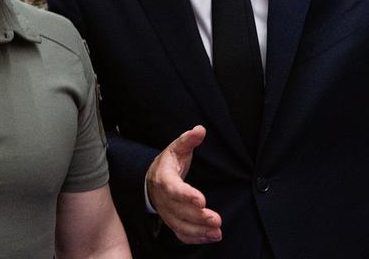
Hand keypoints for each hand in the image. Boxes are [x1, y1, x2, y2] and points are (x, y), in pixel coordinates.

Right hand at [146, 125, 221, 243]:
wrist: (151, 180)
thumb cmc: (168, 163)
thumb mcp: (176, 148)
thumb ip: (188, 140)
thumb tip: (200, 130)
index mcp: (164, 179)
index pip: (174, 189)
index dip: (186, 196)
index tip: (201, 200)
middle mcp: (163, 199)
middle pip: (179, 211)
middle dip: (198, 217)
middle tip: (216, 219)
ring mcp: (166, 212)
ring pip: (181, 226)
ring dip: (199, 231)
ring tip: (217, 231)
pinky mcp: (171, 222)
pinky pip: (181, 234)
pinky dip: (195, 238)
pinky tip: (211, 237)